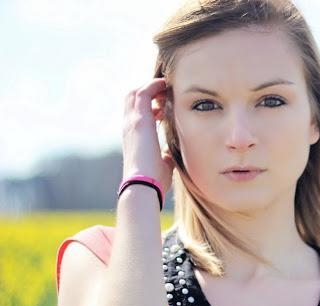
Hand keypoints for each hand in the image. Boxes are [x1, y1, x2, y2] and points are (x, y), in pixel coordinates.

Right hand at [121, 78, 175, 194]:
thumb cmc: (154, 179)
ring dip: (151, 86)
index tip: (164, 107)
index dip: (149, 105)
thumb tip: (169, 156)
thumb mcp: (162, 164)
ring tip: (166, 86)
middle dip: (148, 91)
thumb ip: (165, 156)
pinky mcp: (139, 120)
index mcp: (134, 136)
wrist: (144, 184)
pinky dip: (153, 86)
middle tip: (165, 92)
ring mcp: (132, 122)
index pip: (136, 113)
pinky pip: (143, 93)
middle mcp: (129, 126)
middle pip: (132, 98)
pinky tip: (165, 85)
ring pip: (135, 93)